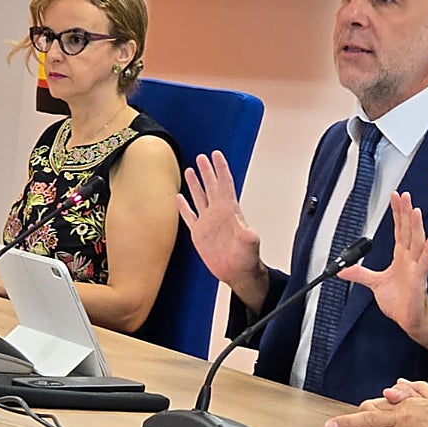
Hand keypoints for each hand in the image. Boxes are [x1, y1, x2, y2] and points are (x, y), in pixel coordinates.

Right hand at [177, 151, 268, 310]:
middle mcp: (218, 213)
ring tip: (190, 169)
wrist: (237, 273)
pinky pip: (189, 216)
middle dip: (207, 170)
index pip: (225, 184)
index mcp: (230, 211)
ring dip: (195, 183)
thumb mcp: (249, 247)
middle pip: (211, 186)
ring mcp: (208, 222)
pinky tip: (178, 197)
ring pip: (200, 197)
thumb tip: (249, 233)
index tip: (216, 154)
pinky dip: (183, 206)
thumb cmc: (246, 259)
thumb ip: (248, 238)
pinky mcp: (199, 234)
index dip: (221, 168)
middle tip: (202, 156)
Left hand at [339, 192, 427, 353]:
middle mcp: (410, 259)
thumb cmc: (400, 302)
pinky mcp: (420, 279)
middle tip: (404, 195)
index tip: (396, 197)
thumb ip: (360, 274)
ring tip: (415, 210)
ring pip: (417, 242)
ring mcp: (417, 268)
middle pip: (408, 231)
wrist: (409, 320)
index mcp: (401, 257)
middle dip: (406, 212)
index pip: (399, 230)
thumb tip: (342, 270)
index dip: (398, 213)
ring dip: (416, 226)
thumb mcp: (375, 284)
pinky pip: (425, 263)